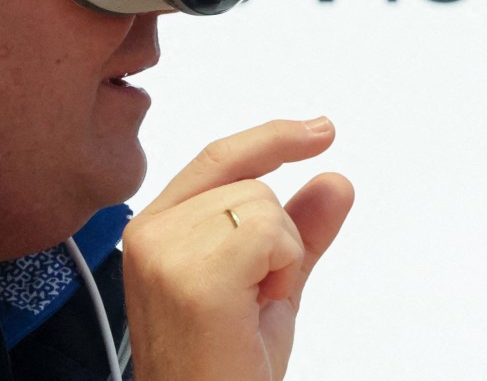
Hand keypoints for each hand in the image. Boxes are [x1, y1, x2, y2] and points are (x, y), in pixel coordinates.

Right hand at [121, 118, 353, 379]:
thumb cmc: (224, 364)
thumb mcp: (271, 284)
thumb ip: (299, 228)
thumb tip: (334, 181)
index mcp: (159, 228)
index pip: (220, 157)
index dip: (273, 138)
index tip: (320, 130)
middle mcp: (151, 233)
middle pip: (253, 182)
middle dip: (276, 236)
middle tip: (251, 295)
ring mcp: (165, 252)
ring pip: (263, 202)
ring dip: (278, 256)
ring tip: (247, 305)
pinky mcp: (192, 276)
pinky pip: (268, 228)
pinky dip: (280, 266)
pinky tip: (252, 306)